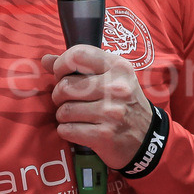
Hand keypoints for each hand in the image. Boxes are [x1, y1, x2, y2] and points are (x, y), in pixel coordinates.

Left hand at [42, 44, 155, 168]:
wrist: (148, 138)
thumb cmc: (124, 103)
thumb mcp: (111, 78)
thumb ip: (78, 67)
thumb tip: (45, 59)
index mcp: (118, 67)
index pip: (78, 54)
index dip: (61, 64)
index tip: (61, 75)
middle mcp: (116, 88)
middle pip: (65, 86)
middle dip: (59, 95)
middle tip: (67, 100)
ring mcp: (111, 112)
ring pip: (64, 110)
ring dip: (62, 115)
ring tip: (73, 116)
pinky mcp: (104, 135)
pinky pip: (67, 130)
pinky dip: (66, 131)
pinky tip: (77, 129)